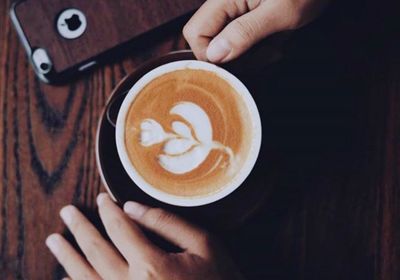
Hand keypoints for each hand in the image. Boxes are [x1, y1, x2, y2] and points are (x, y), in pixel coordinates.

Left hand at [46, 193, 242, 279]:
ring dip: (67, 256)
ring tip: (54, 239)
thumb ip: (167, 223)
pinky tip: (65, 278)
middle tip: (66, 212)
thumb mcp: (204, 244)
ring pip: (85, 277)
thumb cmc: (220, 279)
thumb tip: (132, 208)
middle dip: (79, 228)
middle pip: (96, 251)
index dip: (109, 210)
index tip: (102, 198)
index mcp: (151, 266)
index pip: (121, 228)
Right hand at [183, 0, 328, 62]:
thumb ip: (245, 32)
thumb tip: (214, 55)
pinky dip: (261, 49)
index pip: (195, 33)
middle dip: (237, 57)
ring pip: (228, 47)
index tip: (239, 61)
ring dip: (253, 55)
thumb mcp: (280, 13)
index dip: (211, 55)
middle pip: (209, 43)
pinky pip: (244, 43)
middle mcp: (225, 4)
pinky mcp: (248, 19)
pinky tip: (278, 40)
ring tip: (278, 43)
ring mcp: (237, 12)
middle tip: (268, 51)